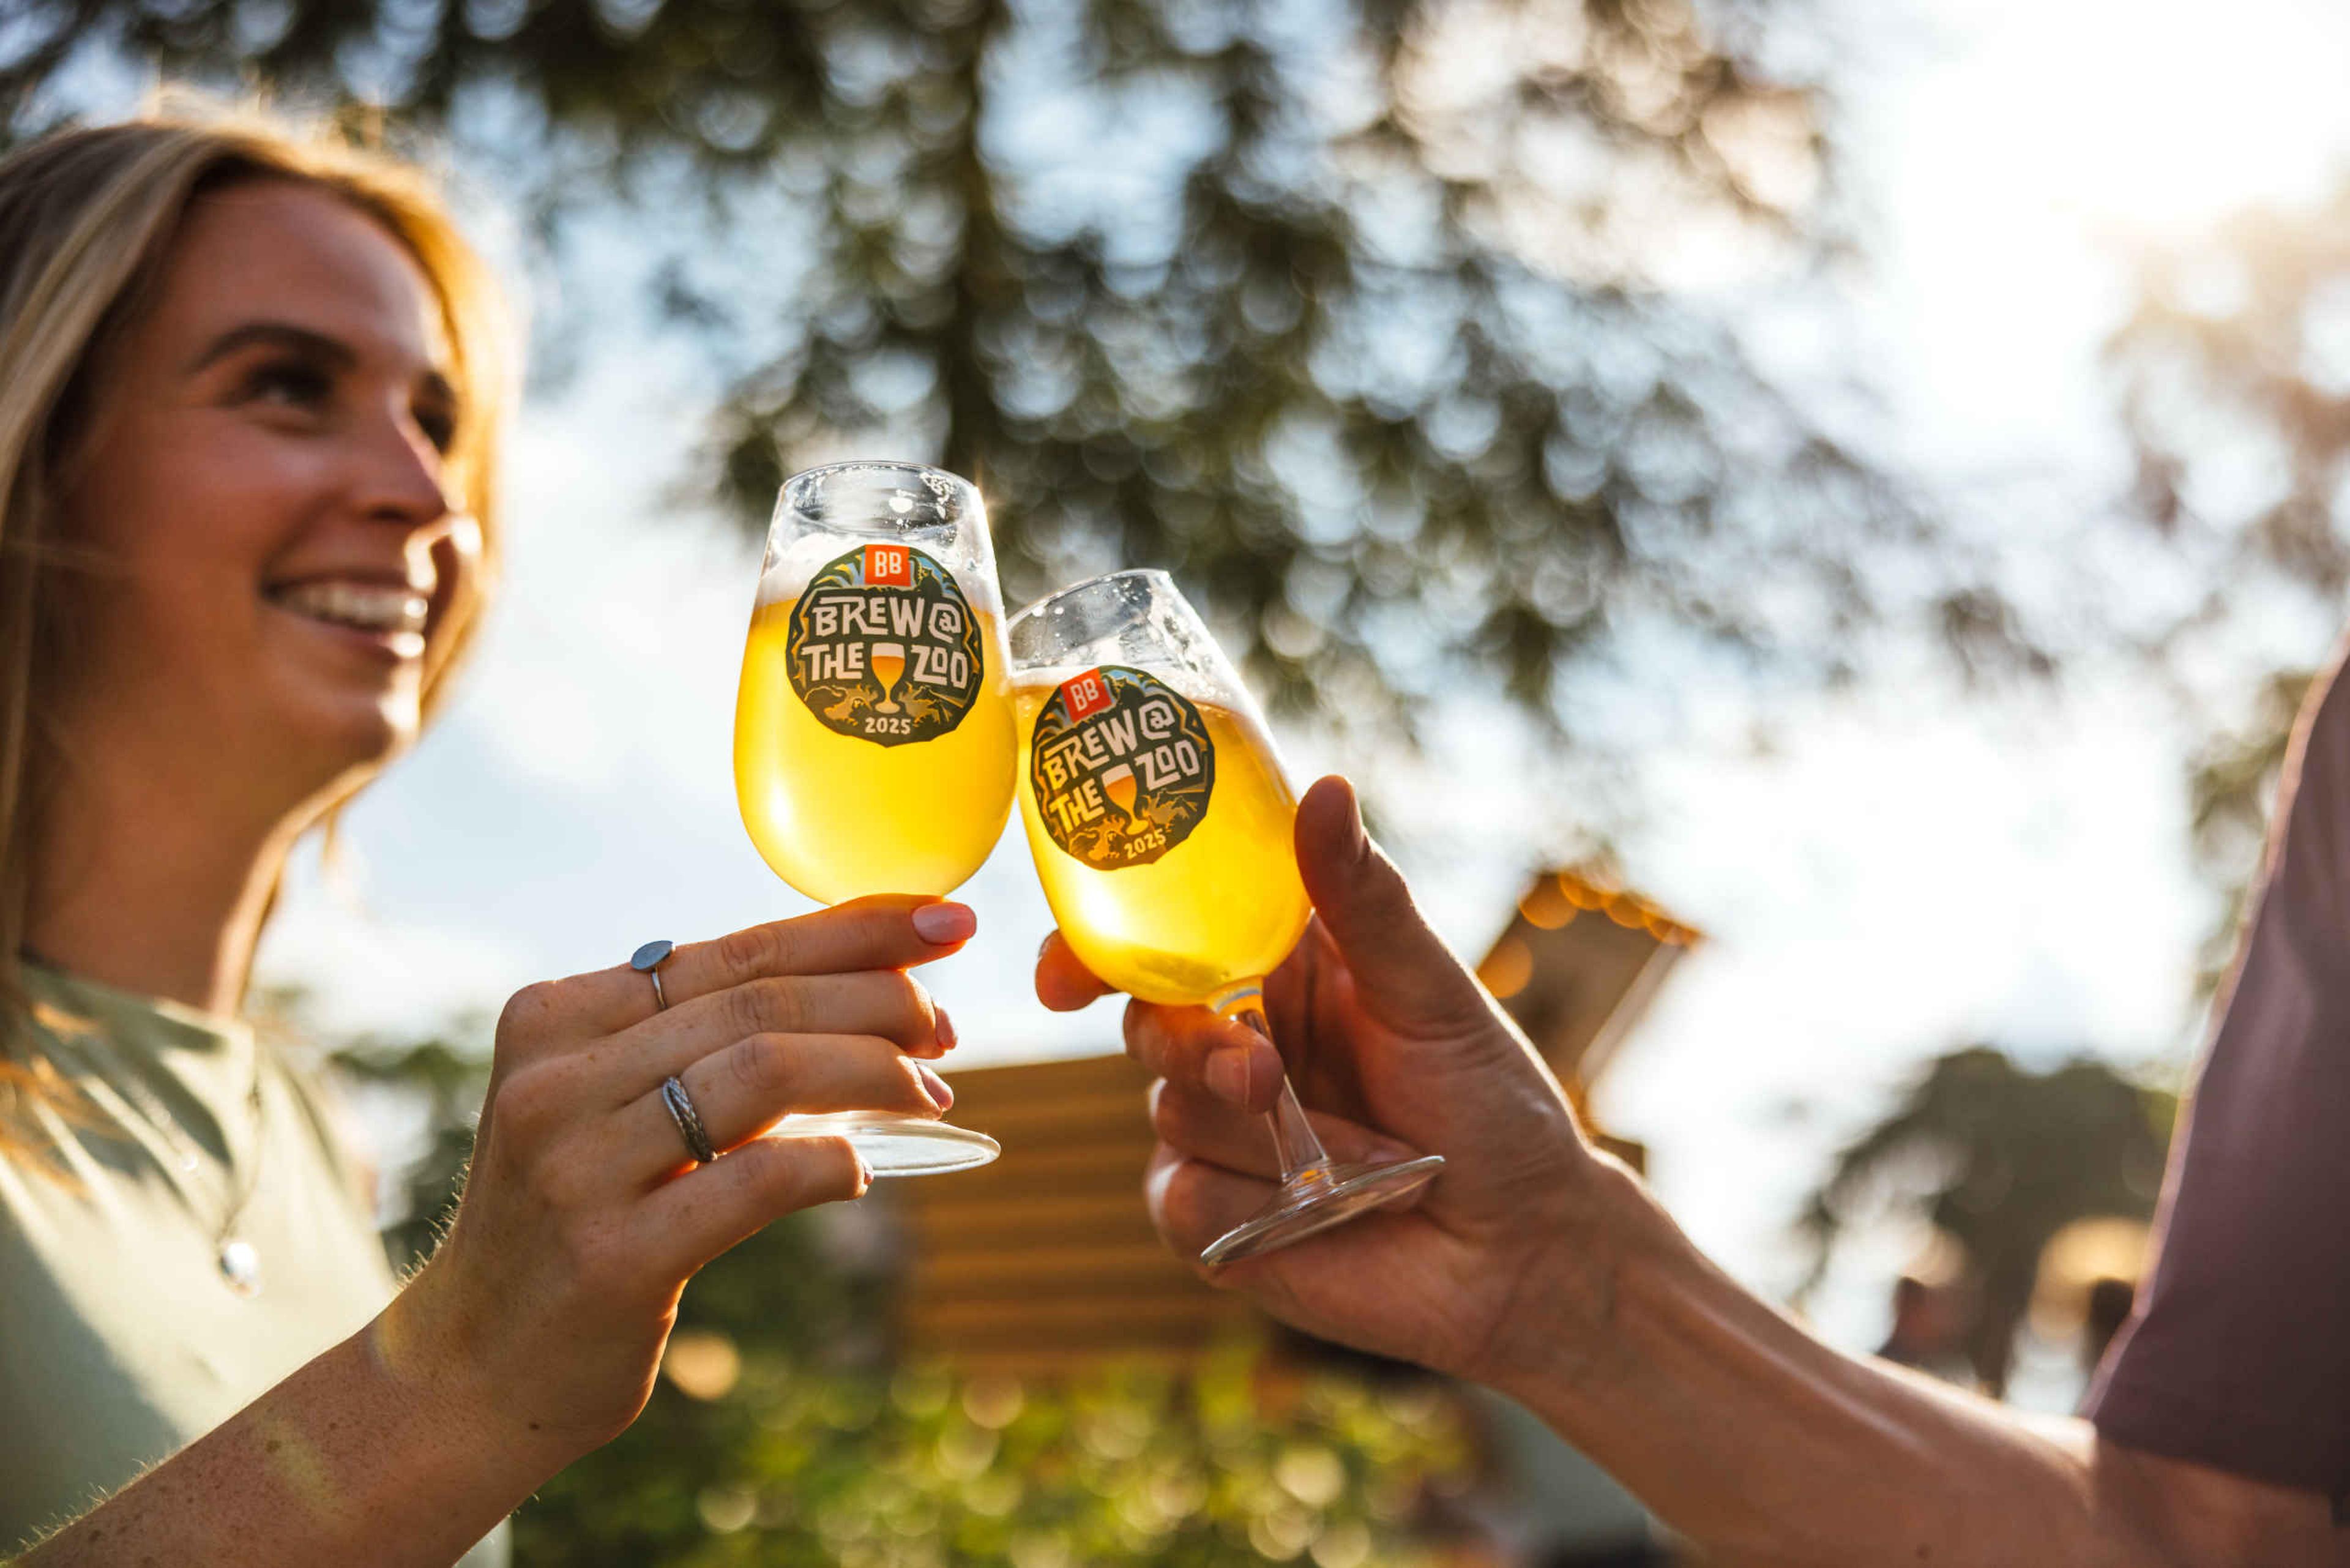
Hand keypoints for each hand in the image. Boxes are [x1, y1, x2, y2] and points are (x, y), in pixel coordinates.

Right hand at [382, 895, 971, 1465]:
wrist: (472, 1369)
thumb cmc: (570, 1221)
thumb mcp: (604, 1105)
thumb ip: (694, 1041)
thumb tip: (862, 984)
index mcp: (556, 1019)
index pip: (733, 951)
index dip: (851, 929)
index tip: (943, 920)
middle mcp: (556, 1080)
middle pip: (759, 1002)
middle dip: (878, 1000)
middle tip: (944, 1024)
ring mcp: (577, 1168)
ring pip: (765, 1072)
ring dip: (872, 1070)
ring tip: (929, 1089)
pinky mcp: (614, 1257)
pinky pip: (757, 1180)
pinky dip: (830, 1163)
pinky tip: (859, 1171)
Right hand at [1036, 777, 1621, 1387]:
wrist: (1518, 1249)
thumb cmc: (1489, 1107)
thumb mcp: (1431, 994)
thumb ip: (1364, 901)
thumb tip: (1325, 788)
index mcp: (1277, 968)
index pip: (1162, 935)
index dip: (1096, 946)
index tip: (1066, 976)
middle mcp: (1235, 1040)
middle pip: (1146, 1021)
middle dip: (1196, 1049)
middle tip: (1265, 1076)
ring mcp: (1216, 1131)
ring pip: (1169, 1112)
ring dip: (1264, 1140)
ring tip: (1367, 1160)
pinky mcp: (1213, 1217)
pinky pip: (1179, 1197)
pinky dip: (1252, 1206)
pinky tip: (1321, 1211)